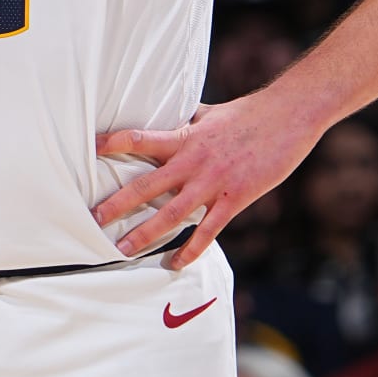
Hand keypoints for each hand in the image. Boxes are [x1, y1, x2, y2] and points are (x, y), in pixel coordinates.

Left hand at [91, 95, 321, 269]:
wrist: (288, 116)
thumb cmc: (249, 113)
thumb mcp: (210, 114)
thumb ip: (188, 122)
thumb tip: (170, 118)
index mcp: (185, 137)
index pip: (140, 138)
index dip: (114, 142)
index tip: (89, 149)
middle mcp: (193, 161)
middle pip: (147, 184)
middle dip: (118, 203)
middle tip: (93, 218)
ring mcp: (213, 182)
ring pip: (172, 213)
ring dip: (146, 233)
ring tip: (123, 249)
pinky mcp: (235, 199)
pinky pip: (208, 231)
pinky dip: (191, 250)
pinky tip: (176, 263)